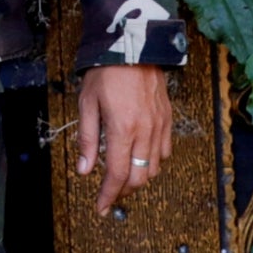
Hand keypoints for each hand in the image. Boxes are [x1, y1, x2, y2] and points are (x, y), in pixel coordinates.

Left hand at [76, 63, 173, 215]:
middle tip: (110, 195)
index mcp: (122, 129)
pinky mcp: (167, 118)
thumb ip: (87, 139)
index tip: (100, 208)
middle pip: (138, 178)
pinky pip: (165, 150)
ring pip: (154, 168)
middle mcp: (145, 131)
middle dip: (123, 192)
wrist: (133, 44)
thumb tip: (84, 170)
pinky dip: (153, 162)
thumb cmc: (105, 72)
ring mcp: (159, 125)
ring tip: (123, 179)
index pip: (116, 175)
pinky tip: (140, 159)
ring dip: (138, 179)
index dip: (108, 196)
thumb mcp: (87, 103)